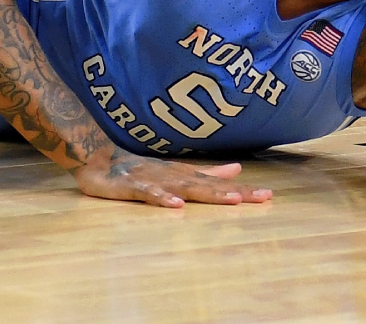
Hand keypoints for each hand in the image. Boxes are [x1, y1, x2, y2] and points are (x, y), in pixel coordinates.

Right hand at [72, 149, 271, 207]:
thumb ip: (206, 173)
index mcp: (183, 176)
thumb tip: (237, 170)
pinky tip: (176, 206)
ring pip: (184, 188)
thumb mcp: (176, 171)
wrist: (97, 159)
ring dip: (207, 193)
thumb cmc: (138, 169)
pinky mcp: (131, 187)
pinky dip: (163, 199)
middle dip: (234, 192)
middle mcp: (173, 178)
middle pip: (207, 187)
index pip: (217, 185)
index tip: (268, 196)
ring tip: (231, 200)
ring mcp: (153, 182)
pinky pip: (148, 194)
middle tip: (261, 198)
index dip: (242, 191)